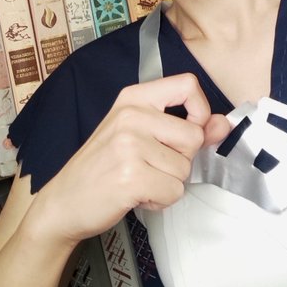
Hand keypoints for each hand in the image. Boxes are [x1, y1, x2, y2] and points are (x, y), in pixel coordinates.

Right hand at [26, 73, 230, 246]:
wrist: (63, 202)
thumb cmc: (101, 167)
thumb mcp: (139, 135)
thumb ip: (185, 127)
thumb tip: (223, 124)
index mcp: (134, 98)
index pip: (188, 85)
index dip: (200, 111)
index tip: (189, 130)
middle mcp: (131, 115)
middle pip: (194, 136)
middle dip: (180, 160)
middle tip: (150, 166)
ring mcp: (129, 144)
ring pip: (185, 169)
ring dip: (168, 183)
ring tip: (138, 180)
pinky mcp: (131, 176)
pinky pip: (173, 191)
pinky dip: (160, 200)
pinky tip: (135, 194)